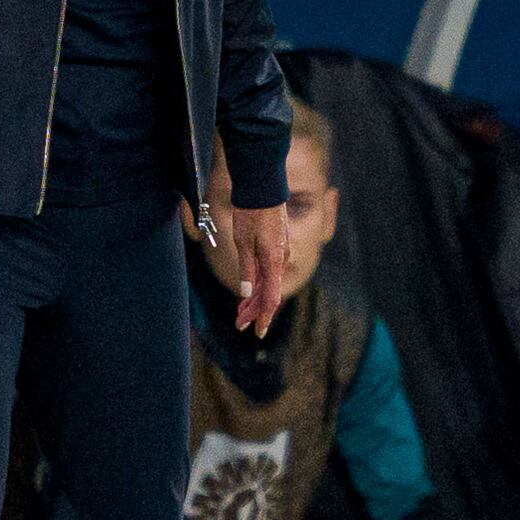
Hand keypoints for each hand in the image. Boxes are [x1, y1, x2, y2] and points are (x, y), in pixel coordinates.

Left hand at [224, 196, 311, 335]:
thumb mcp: (243, 242)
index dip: (263, 317)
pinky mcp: (276, 246)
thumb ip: (246, 269)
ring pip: (268, 283)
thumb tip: (245, 293)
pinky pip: (268, 272)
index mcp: (274, 260)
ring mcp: (280, 253)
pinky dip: (258, 284)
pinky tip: (248, 292)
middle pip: (269, 293)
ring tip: (241, 312)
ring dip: (254, 298)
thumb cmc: (251, 212)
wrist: (262, 187)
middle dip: (254, 311)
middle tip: (239, 324)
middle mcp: (280, 259)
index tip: (257, 332)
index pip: (270, 298)